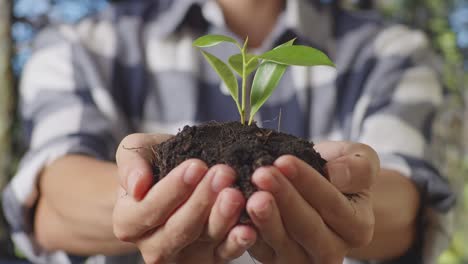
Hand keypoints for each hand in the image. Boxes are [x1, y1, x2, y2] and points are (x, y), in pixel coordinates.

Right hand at [112, 134, 256, 263]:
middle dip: (203, 201)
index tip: (196, 165)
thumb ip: (131, 164)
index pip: (150, 209)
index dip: (174, 189)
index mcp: (128, 223)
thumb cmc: (154, 165)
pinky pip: (224, 254)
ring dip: (223, 218)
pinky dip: (238, 242)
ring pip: (205, 241)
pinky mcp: (210, 260)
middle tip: (224, 173)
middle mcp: (153, 247)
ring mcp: (182, 257)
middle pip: (179, 229)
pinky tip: (250, 227)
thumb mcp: (137, 153)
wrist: (174, 181)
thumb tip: (137, 186)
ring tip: (237, 194)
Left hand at [246, 141, 378, 262]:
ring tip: (250, 195)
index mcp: (357, 227)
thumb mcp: (361, 161)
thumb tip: (336, 175)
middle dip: (284, 200)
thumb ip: (358, 169)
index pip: (333, 205)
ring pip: (283, 244)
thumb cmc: (339, 171)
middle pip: (308, 229)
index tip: (284, 160)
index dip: (308, 182)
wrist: (321, 187)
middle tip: (261, 174)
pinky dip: (246, 231)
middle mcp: (333, 250)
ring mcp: (303, 259)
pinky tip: (236, 209)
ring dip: (265, 219)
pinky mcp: (276, 260)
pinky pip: (260, 250)